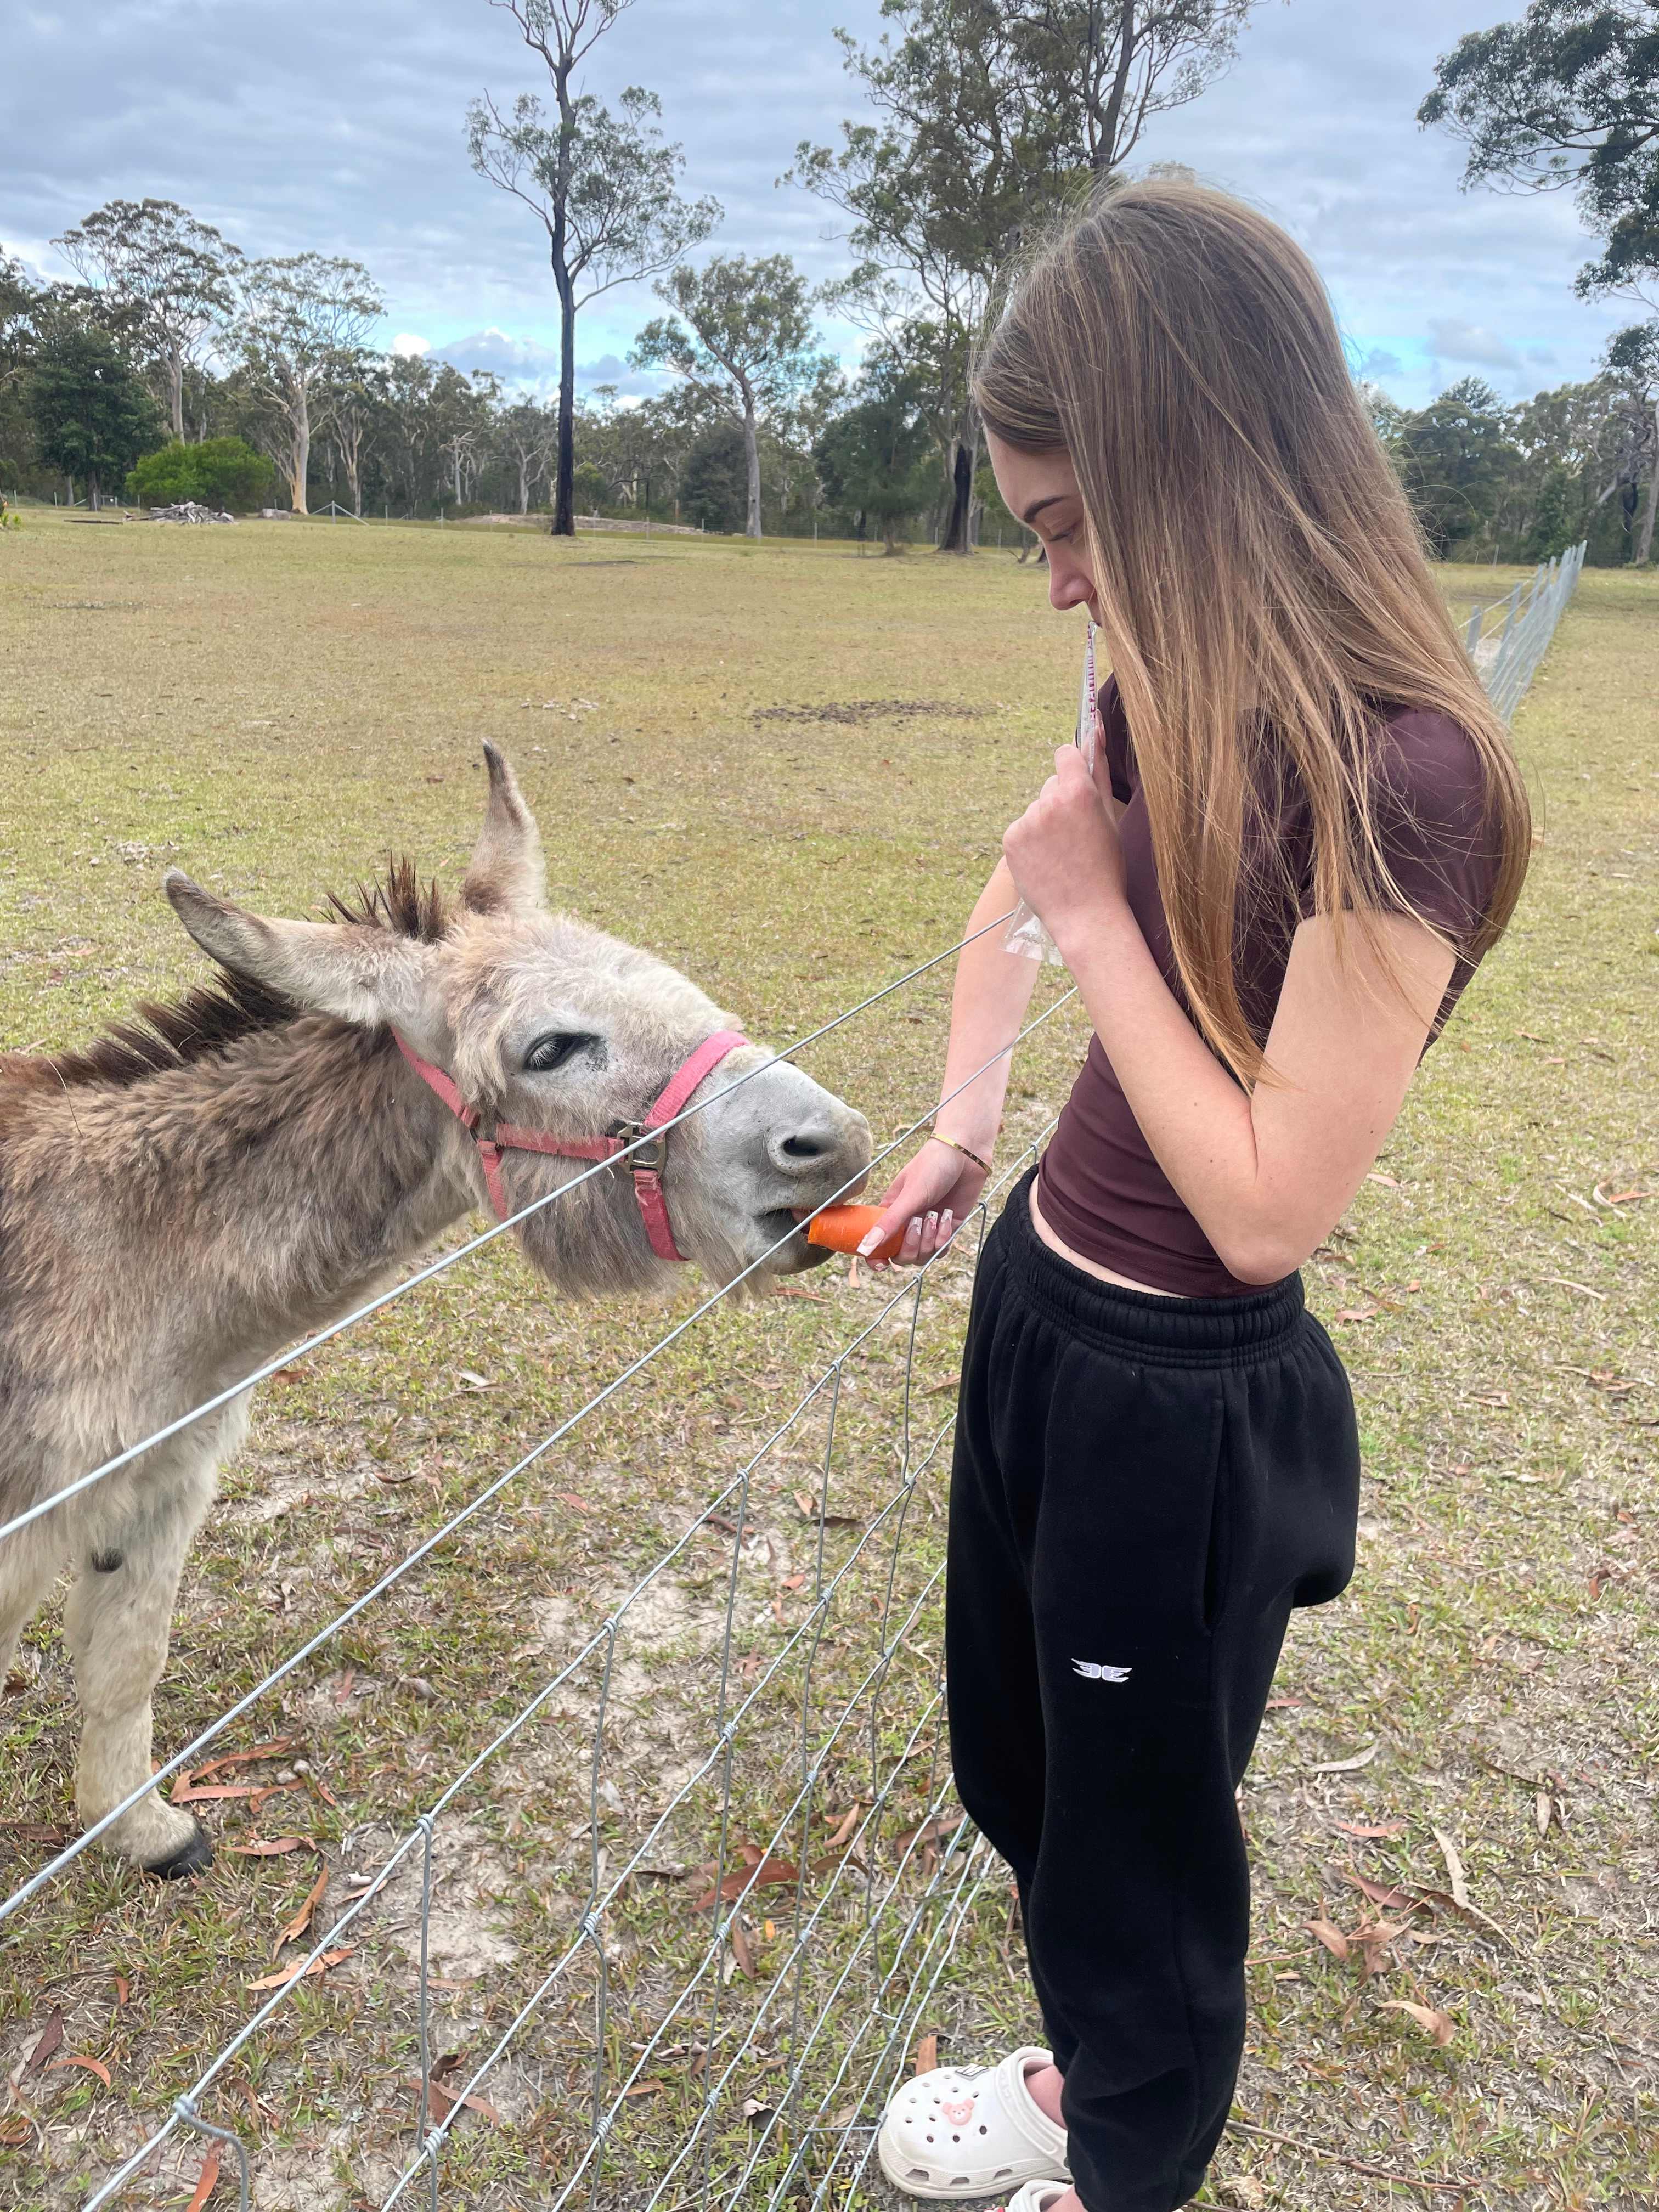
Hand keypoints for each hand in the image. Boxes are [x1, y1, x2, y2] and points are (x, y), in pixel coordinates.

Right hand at [856, 1137, 987, 1269]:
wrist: (966, 1155)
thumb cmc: (932, 1166)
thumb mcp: (909, 1196)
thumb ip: (888, 1224)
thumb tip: (864, 1249)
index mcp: (890, 1212)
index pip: (876, 1243)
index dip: (875, 1258)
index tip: (881, 1265)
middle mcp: (906, 1222)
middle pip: (901, 1255)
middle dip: (910, 1244)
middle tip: (919, 1221)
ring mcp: (927, 1227)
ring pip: (922, 1255)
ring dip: (930, 1239)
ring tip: (936, 1215)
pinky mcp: (947, 1228)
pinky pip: (941, 1249)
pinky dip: (945, 1237)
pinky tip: (949, 1216)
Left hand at [1002, 746, 1126, 947]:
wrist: (1085, 914)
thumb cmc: (1106, 867)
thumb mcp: (1110, 817)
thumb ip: (1099, 772)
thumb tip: (1095, 730)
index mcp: (1078, 792)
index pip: (1065, 754)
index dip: (1072, 767)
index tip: (1076, 783)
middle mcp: (1048, 802)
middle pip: (1051, 786)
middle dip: (1061, 803)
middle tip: (1076, 836)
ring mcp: (1026, 822)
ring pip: (1036, 810)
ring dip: (1045, 824)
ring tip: (1062, 854)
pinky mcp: (1010, 840)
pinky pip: (1022, 829)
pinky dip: (1031, 842)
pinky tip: (1047, 862)